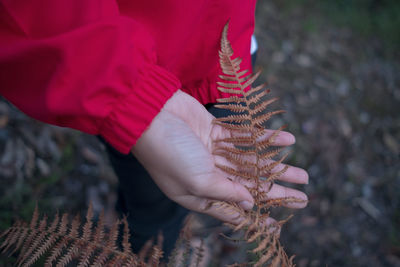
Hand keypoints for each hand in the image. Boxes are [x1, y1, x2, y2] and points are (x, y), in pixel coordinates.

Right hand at [132, 90, 307, 223]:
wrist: (150, 113)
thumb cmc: (169, 152)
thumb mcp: (198, 181)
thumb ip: (225, 192)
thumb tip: (248, 205)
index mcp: (198, 194)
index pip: (233, 211)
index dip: (257, 219)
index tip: (278, 226)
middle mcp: (206, 175)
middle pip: (248, 186)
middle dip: (275, 193)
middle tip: (303, 199)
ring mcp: (211, 152)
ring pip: (251, 162)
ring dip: (276, 167)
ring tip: (303, 175)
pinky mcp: (215, 130)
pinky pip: (245, 136)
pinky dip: (265, 138)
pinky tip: (287, 140)